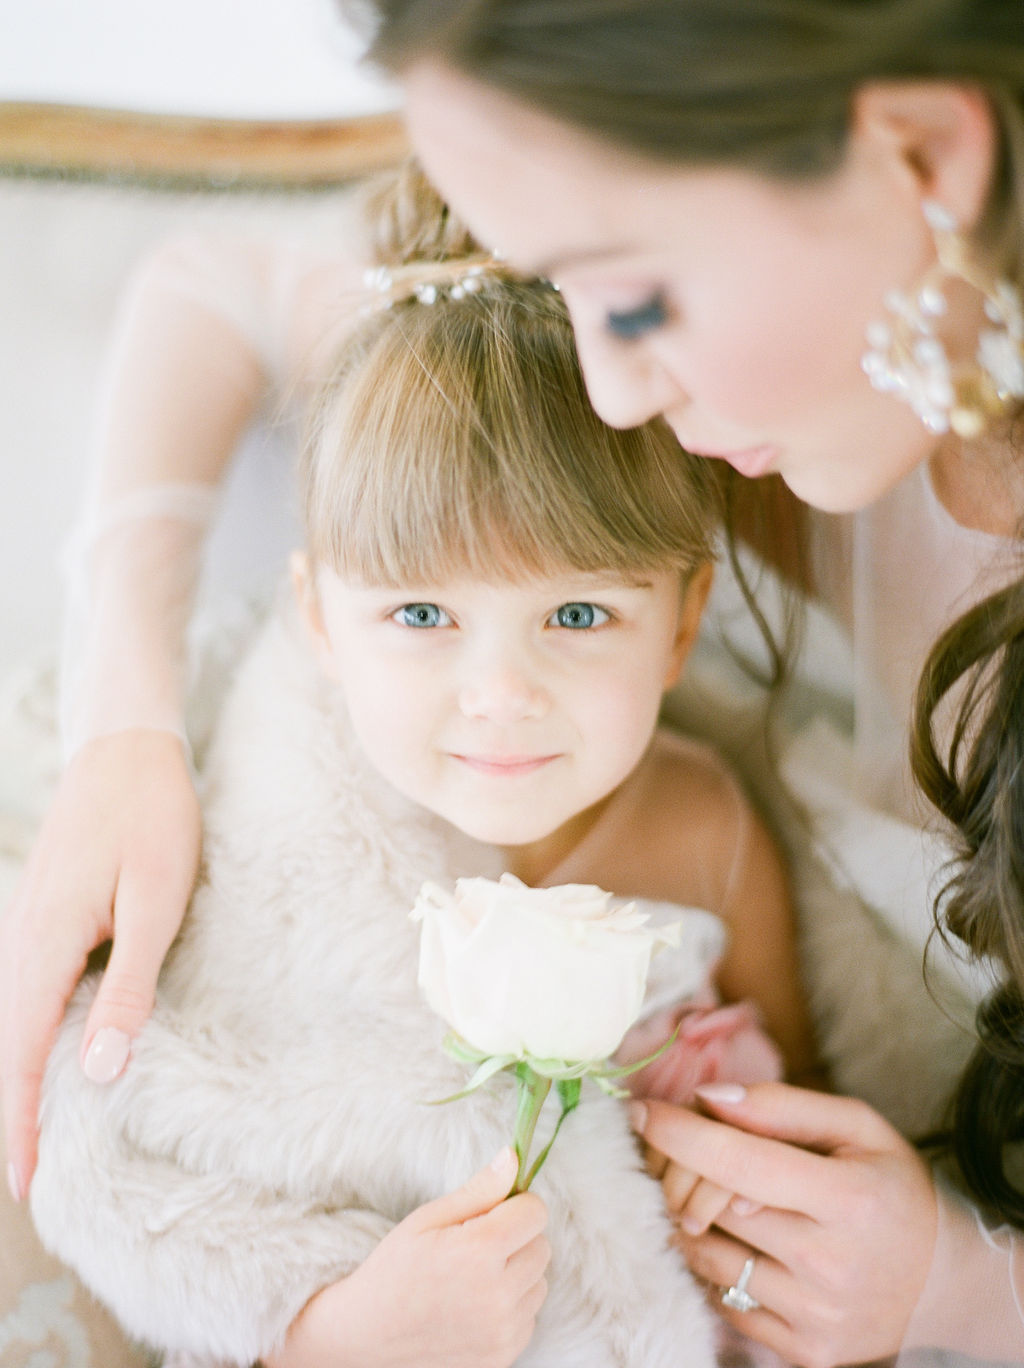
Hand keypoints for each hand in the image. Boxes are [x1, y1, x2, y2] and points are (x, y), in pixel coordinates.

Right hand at [1, 729, 200, 1197]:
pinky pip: (25, 990)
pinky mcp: (43, 915)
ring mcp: (26, 926)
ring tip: (38, 1132)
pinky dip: (28, 1034)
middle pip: (6, 1046)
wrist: (127, 748)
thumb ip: (128, 986)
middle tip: (31, 1178)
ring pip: (11, 1020)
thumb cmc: (152, 820)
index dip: (22, 1125)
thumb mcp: (156, 902)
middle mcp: (21, 941)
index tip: (26, 1186)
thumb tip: (100, 1072)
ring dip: (20, 1076)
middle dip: (15, 1113)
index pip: (20, 1056)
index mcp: (45, 945)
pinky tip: (49, 1051)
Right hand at [268, 1148, 549, 1367]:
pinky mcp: (503, 1357)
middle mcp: (499, 1294)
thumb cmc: (394, 1269)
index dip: (515, 1205)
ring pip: (539, 1283)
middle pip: (542, 1247)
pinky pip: (529, 1317)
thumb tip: (513, 1157)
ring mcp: (503, 1331)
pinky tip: (475, 1306)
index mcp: (480, 1251)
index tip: (490, 1213)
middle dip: (516, 1239)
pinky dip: (511, 1308)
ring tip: (473, 1278)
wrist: (367, 1337)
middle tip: (475, 1246)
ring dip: (517, 1275)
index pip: (536, 1213)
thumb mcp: (428, 1219)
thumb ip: (479, 1190)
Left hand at [632, 1083, 937, 1367]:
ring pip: (705, 1255)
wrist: (940, 1280)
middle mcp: (831, 1264)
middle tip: (676, 1147)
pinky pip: (721, 1299)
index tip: (642, 1110)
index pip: (739, 1163)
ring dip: (686, 1216)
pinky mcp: (804, 1352)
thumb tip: (708, 1097)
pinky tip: (728, 1237)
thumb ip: (781, 1105)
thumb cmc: (890, 1186)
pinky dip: (709, 1262)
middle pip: (711, 1209)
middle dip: (678, 1168)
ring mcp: (816, 1316)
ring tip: (701, 1190)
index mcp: (849, 1200)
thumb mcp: (857, 1127)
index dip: (679, 1133)